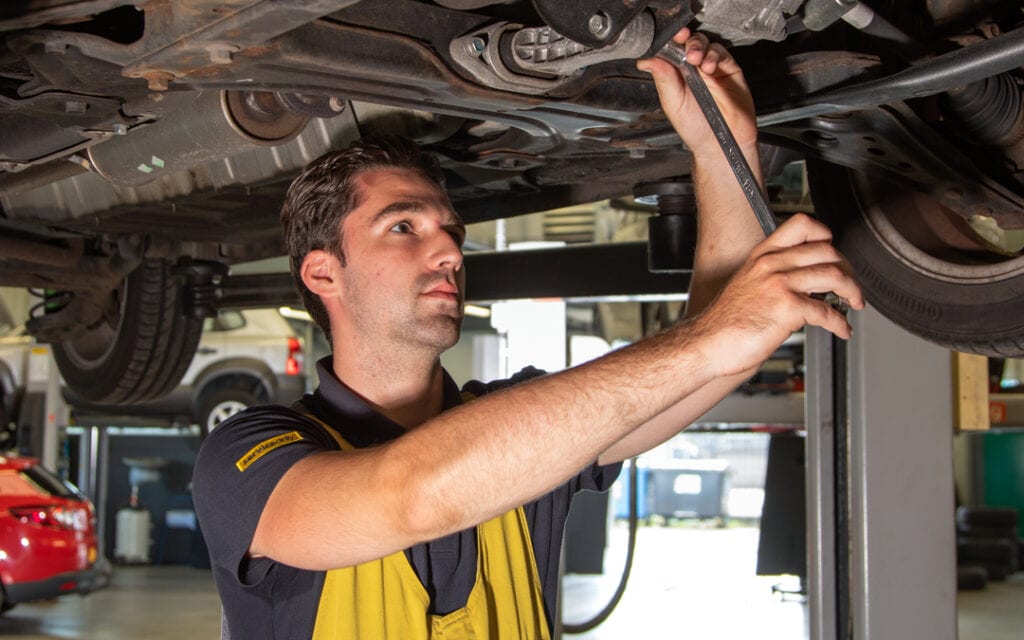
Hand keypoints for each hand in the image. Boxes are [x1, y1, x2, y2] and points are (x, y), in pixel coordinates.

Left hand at [637, 28, 756, 157]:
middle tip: (684, 46)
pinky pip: (722, 54)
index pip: (671, 50)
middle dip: (686, 40)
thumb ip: (663, 80)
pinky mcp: (729, 70)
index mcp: (677, 75)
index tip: (669, 38)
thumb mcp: (673, 104)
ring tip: (696, 60)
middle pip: (689, 42)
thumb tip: (646, 61)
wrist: (719, 144)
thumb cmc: (696, 129)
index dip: (670, 41)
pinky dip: (715, 55)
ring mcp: (711, 69)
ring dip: (699, 47)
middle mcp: (694, 70)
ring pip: (705, 44)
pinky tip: (709, 67)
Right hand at [688, 214, 865, 378]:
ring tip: (854, 303)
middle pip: (827, 251)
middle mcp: (772, 265)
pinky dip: (841, 323)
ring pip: (835, 275)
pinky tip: (842, 329)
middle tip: (849, 284)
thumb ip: (771, 276)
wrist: (707, 342)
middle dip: (847, 269)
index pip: (801, 226)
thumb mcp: (746, 285)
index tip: (833, 250)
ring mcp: (781, 285)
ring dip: (853, 291)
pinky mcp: (788, 308)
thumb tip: (802, 283)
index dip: (824, 235)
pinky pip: (828, 311)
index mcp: (762, 256)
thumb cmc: (724, 323)